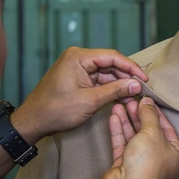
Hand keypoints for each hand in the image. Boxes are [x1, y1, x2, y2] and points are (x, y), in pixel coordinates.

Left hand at [11, 47, 145, 142]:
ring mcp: (77, 68)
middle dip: (126, 77)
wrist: (33, 122)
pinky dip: (109, 88)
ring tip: (134, 96)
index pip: (113, 57)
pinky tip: (121, 97)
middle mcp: (78, 58)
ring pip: (105, 73)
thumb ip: (115, 91)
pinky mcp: (77, 78)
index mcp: (78, 57)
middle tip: (142, 89)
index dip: (131, 68)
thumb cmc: (55, 110)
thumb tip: (137, 85)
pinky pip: (98, 80)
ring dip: (119, 84)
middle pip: (110, 64)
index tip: (145, 79)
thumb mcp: (90, 101)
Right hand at [102, 97, 178, 178]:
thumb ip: (149, 115)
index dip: (155, 112)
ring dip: (126, 120)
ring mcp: (140, 162)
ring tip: (119, 104)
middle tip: (130, 100)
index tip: (146, 100)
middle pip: (148, 131)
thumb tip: (147, 102)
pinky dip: (118, 130)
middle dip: (138, 115)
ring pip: (133, 137)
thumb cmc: (148, 163)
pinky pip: (122, 144)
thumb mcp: (153, 132)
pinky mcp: (124, 165)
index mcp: (174, 154)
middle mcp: (158, 158)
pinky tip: (114, 117)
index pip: (166, 128)